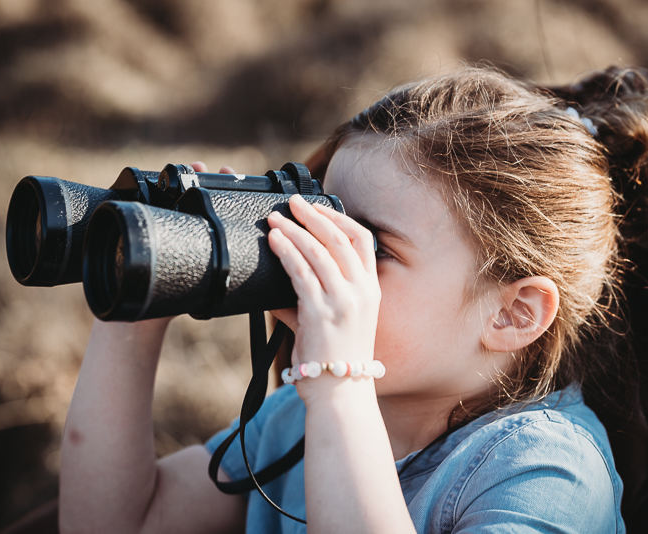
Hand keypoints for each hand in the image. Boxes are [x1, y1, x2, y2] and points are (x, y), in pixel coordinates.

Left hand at [267, 195, 379, 393]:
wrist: (339, 393)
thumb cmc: (336, 360)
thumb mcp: (336, 322)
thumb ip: (312, 300)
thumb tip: (279, 287)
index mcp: (372, 290)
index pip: (362, 241)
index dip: (339, 218)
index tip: (319, 208)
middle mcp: (361, 292)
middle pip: (340, 239)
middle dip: (314, 216)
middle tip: (293, 204)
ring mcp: (342, 302)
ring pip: (318, 252)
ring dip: (294, 230)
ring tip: (276, 220)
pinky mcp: (320, 313)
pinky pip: (301, 273)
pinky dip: (286, 252)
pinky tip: (275, 242)